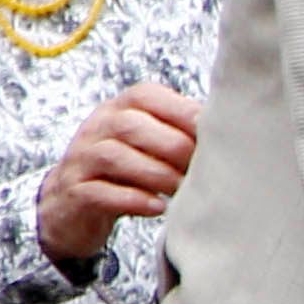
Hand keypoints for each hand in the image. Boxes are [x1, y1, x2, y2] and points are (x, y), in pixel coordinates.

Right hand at [36, 82, 197, 262]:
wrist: (70, 203)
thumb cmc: (126, 169)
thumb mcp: (149, 144)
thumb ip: (180, 132)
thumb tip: (232, 131)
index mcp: (119, 108)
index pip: (147, 96)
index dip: (183, 113)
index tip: (214, 135)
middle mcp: (97, 127)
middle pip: (132, 126)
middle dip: (173, 147)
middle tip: (201, 170)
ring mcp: (81, 159)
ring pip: (114, 156)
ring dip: (156, 173)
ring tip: (182, 189)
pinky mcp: (75, 192)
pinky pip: (100, 192)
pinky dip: (133, 199)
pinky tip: (158, 207)